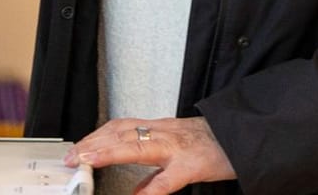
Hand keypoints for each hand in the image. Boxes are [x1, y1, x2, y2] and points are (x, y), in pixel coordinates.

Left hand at [62, 117, 234, 193]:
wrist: (244, 137)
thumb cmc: (213, 145)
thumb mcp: (180, 154)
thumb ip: (156, 172)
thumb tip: (136, 191)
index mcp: (160, 131)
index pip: (120, 128)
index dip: (96, 136)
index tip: (76, 149)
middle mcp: (164, 134)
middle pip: (122, 133)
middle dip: (94, 143)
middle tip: (72, 157)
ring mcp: (177, 148)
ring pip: (138, 145)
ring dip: (110, 152)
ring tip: (88, 161)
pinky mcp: (193, 166)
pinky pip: (168, 179)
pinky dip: (150, 189)